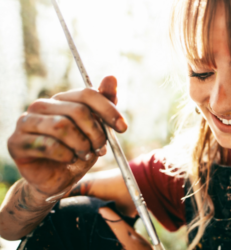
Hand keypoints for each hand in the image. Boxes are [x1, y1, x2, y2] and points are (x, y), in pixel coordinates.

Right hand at [7, 76, 126, 197]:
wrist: (58, 179)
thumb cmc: (78, 151)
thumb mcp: (97, 130)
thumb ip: (104, 104)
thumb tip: (111, 77)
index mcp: (61, 100)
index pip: (87, 94)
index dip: (108, 110)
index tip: (123, 127)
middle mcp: (41, 106)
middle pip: (78, 111)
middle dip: (96, 133)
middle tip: (100, 148)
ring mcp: (26, 122)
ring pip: (63, 127)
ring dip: (81, 145)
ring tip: (84, 155)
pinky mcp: (17, 142)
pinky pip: (48, 146)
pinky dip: (66, 155)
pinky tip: (69, 159)